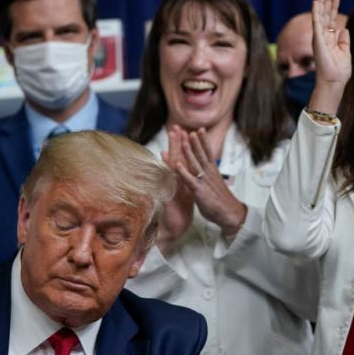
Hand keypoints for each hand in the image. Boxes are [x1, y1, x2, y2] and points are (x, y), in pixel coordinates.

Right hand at [157, 126, 194, 254]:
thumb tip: (185, 172)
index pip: (180, 159)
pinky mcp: (168, 193)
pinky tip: (170, 159)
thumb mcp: (184, 194)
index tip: (185, 132)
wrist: (172, 228)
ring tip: (173, 135)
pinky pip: (169, 179)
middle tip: (176, 126)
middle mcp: (172, 180)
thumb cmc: (179, 213)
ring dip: (172, 149)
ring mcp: (169, 185)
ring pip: (171, 164)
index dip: (182, 146)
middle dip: (176, 142)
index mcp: (178, 179)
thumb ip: (183, 182)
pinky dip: (170, 170)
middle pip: (175, 157)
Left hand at [175, 129, 245, 237]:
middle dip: (196, 141)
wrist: (230, 214)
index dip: (204, 141)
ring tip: (183, 140)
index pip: (208, 153)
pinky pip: (190, 180)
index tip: (200, 129)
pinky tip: (177, 164)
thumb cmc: (221, 201)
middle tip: (190, 129)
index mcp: (213, 172)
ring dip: (189, 151)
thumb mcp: (214, 185)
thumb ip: (209, 176)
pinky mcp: (199, 191)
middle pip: (202, 154)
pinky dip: (183, 172)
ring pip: (195, 163)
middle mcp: (209, 174)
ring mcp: (204, 182)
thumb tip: (207, 171)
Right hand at [309, 0, 350, 114]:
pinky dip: (316, 12)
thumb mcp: (345, 52)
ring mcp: (319, 38)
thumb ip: (344, 40)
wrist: (334, 82)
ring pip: (320, 16)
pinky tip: (316, 2)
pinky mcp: (317, 41)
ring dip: (321, 3)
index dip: (334, 7)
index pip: (332, 19)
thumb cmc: (339, 71)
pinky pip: (317, 23)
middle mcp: (323, 37)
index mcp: (330, 40)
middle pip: (326, 15)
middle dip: (328, 2)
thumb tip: (343, 29)